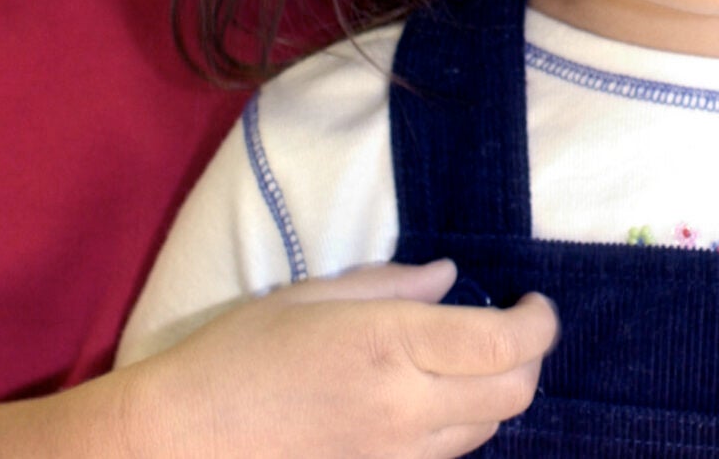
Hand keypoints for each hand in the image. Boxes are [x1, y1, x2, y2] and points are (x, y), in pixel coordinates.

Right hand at [125, 261, 555, 458]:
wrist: (178, 443)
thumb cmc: (234, 356)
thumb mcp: (310, 296)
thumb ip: (391, 284)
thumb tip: (449, 277)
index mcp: (390, 343)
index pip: (505, 343)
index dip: (540, 322)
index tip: (534, 302)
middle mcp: (405, 406)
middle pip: (514, 392)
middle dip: (530, 357)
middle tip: (513, 329)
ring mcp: (396, 456)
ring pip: (488, 430)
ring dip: (496, 394)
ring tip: (470, 363)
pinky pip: (447, 458)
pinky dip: (460, 428)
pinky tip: (432, 404)